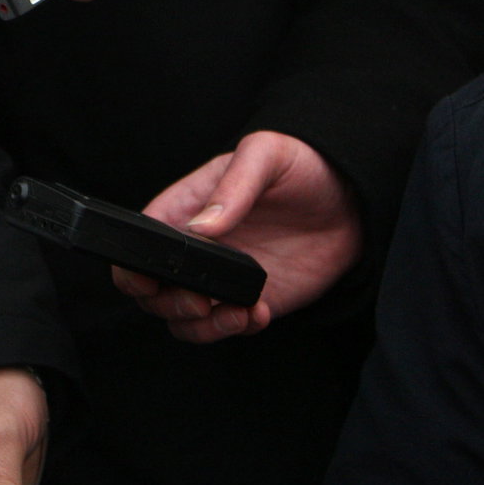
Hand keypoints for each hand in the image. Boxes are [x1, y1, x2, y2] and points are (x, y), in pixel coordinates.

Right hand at [115, 131, 363, 341]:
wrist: (352, 198)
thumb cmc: (301, 165)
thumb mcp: (265, 156)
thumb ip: (233, 186)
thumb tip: (202, 226)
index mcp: (182, 210)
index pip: (138, 247)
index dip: (132, 270)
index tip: (148, 280)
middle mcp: (194, 249)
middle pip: (152, 294)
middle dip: (169, 305)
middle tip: (201, 301)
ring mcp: (220, 278)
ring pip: (183, 319)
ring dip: (201, 326)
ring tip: (235, 314)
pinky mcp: (250, 299)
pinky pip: (226, 327)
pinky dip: (237, 329)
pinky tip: (259, 312)